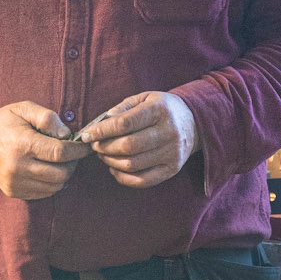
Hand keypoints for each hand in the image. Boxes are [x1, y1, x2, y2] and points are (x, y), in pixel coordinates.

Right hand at [0, 99, 91, 200]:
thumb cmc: (4, 121)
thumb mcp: (25, 108)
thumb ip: (48, 118)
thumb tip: (67, 135)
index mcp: (23, 144)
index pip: (60, 153)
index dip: (78, 150)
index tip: (85, 146)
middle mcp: (18, 167)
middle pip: (60, 173)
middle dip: (72, 164)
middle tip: (72, 154)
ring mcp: (14, 182)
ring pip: (54, 186)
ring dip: (63, 175)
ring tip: (59, 161)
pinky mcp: (13, 191)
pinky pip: (42, 193)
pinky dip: (51, 183)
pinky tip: (47, 170)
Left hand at [78, 91, 198, 187]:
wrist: (194, 122)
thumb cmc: (161, 109)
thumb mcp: (144, 99)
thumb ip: (122, 109)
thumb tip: (100, 124)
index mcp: (159, 110)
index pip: (125, 124)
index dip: (101, 131)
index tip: (87, 135)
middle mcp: (168, 132)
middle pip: (128, 146)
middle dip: (104, 148)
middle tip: (95, 146)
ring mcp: (172, 153)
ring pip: (132, 165)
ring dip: (111, 162)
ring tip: (104, 155)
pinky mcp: (172, 169)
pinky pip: (142, 180)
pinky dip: (123, 177)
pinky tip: (115, 168)